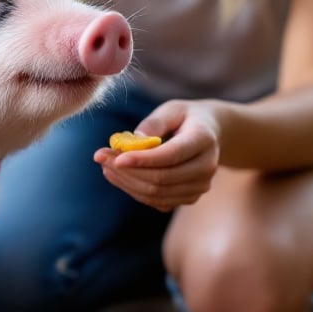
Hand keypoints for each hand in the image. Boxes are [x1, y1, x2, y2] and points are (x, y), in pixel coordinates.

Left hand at [94, 100, 221, 210]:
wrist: (210, 135)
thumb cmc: (185, 118)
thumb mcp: (171, 110)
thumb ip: (153, 123)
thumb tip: (132, 142)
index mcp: (204, 139)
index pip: (171, 155)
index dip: (142, 159)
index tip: (116, 157)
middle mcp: (207, 166)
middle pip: (162, 178)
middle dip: (128, 171)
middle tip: (102, 158)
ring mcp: (200, 186)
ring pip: (157, 194)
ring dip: (127, 182)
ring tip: (106, 165)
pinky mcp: (189, 197)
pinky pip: (157, 201)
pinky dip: (134, 190)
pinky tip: (119, 176)